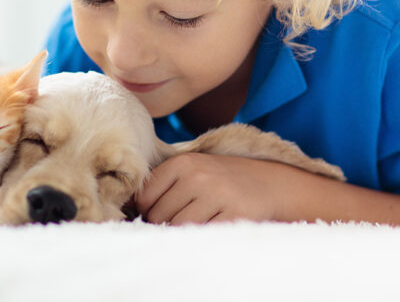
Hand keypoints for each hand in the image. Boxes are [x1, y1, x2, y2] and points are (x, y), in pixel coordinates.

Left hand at [134, 152, 302, 224]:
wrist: (271, 183)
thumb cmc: (223, 179)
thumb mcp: (194, 169)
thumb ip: (164, 184)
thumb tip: (128, 209)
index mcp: (183, 163)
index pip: (144, 197)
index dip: (149, 211)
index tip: (161, 212)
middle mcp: (197, 176)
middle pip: (159, 216)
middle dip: (166, 223)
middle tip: (185, 217)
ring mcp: (217, 195)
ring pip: (179, 228)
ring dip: (185, 232)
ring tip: (200, 220)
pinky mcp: (235, 215)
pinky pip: (204, 235)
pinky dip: (204, 237)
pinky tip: (213, 225)